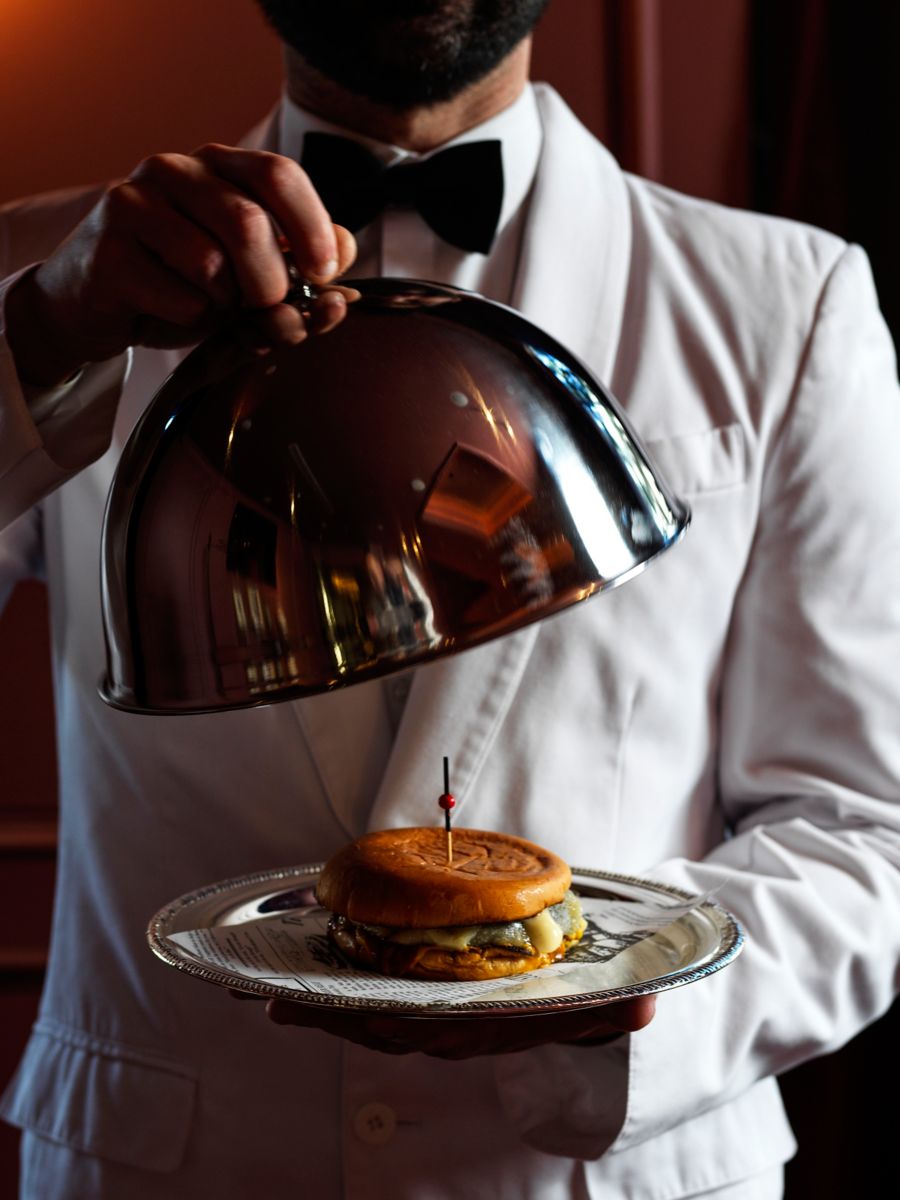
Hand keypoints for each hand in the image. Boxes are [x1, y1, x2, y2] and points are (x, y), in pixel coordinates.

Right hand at [5, 144, 357, 386]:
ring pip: (213, 265)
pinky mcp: (108, 252)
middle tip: (266, 307)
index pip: (279, 174)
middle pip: (249, 224)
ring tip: (209, 307)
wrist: (90, 304)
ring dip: (227, 306)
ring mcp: (133, 204)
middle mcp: (173, 170)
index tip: (323, 273)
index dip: (312, 228)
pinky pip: (181, 298)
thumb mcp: (247, 271)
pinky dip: (192, 320)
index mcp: (217, 165)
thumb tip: (346, 251)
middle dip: (271, 283)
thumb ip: (300, 260)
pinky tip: (168, 310)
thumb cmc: (180, 283)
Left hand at [264, 994, 655, 1058]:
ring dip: (315, 1000)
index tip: (327, 1011)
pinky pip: (368, 991)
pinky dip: (325, 985)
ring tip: (255, 982)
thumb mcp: (602, 995)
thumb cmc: (582, 984)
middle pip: (378, 1024)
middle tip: (269, 997)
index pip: (425, 1029)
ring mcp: (433, 1012)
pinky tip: (284, 969)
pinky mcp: (420, 991)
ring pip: (366, 1011)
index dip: (375, 1021)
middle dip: (325, 1014)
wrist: (589, 986)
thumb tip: (645, 1007)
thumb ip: (616, 1002)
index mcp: (484, 1028)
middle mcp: (451, 1026)